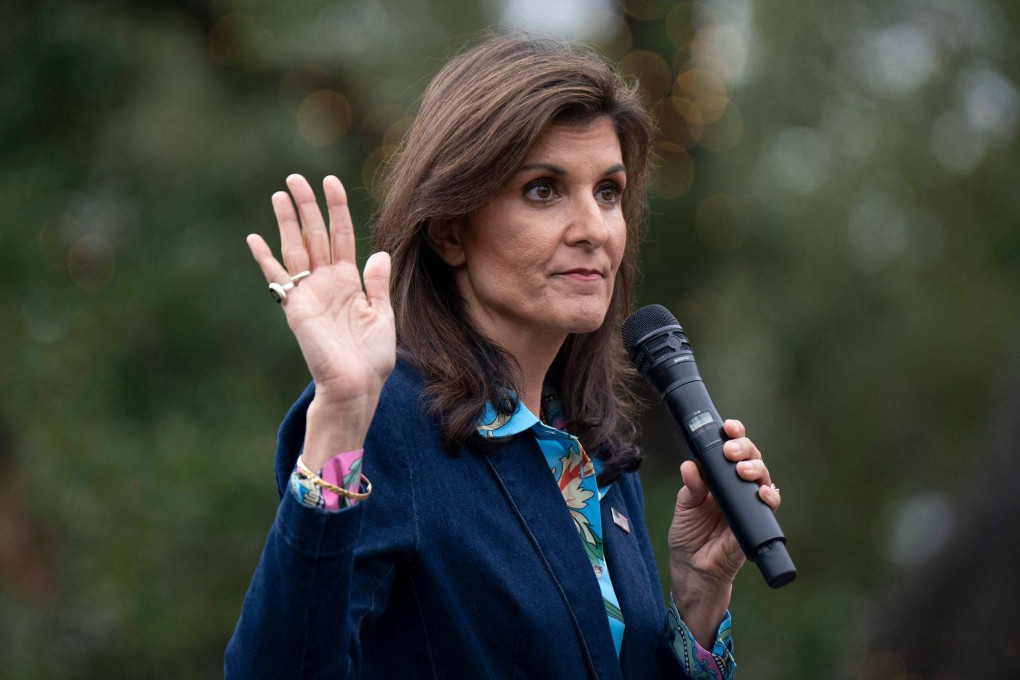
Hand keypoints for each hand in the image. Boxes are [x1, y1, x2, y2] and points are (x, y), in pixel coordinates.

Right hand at [247, 175, 394, 465]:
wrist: (357, 386)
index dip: (337, 208)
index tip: (331, 181)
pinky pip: (278, 279)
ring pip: (296, 248)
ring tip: (280, 194)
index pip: (341, 235)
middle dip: (307, 206)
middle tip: (295, 177)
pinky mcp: (296, 308)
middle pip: (314, 235)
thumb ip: (377, 284)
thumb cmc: (372, 358)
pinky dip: (265, 259)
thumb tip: (378, 253)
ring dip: (287, 222)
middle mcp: (327, 283)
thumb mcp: (383, 316)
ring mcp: (309, 294)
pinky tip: (254, 238)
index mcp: (350, 281)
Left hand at [667, 419, 780, 644]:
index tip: (728, 427)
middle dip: (745, 448)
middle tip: (731, 451)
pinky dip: (768, 496)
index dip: (734, 435)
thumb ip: (690, 487)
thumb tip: (690, 464)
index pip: (731, 450)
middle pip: (752, 459)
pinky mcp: (756, 523)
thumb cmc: (689, 536)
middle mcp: (737, 488)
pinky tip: (761, 492)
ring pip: (763, 478)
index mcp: (719, 478)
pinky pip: (769, 506)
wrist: (693, 570)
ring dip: (756, 469)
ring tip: (742, 470)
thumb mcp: (684, 507)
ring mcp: (749, 505)